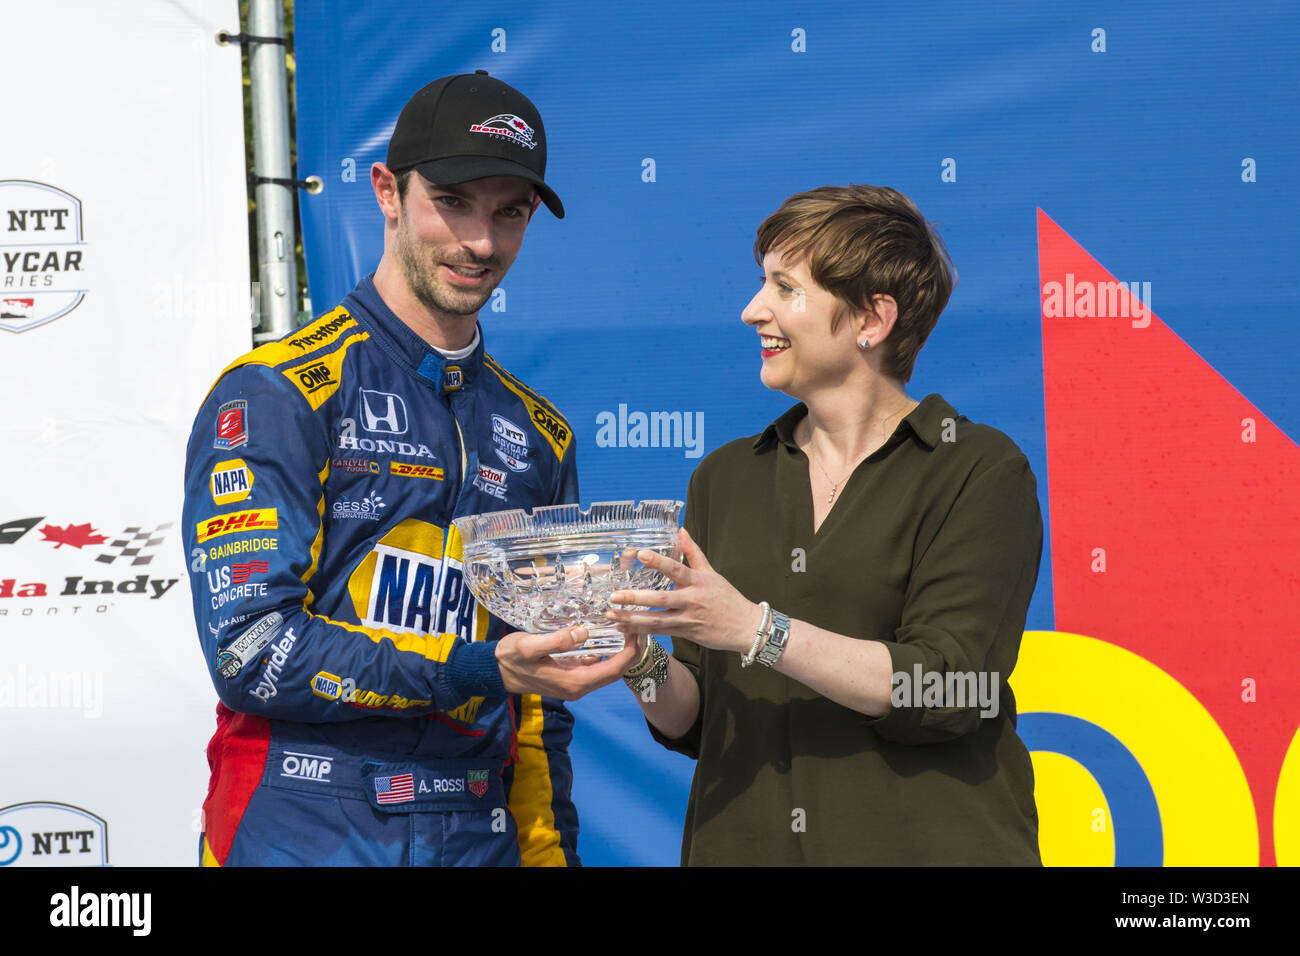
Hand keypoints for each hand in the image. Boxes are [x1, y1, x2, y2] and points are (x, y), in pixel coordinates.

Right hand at [495, 626, 641, 699]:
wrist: (495, 671)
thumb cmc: (510, 658)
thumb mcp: (529, 646)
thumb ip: (557, 641)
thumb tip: (583, 633)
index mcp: (573, 682)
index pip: (613, 670)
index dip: (630, 651)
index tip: (636, 630)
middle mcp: (578, 687)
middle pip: (615, 671)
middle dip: (630, 650)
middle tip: (636, 625)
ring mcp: (574, 684)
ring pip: (607, 669)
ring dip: (619, 651)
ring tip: (626, 626)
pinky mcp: (569, 677)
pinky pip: (595, 667)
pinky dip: (606, 652)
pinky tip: (608, 634)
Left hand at [605, 527, 761, 653]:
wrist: (744, 626)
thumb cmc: (726, 598)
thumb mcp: (711, 572)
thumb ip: (693, 552)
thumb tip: (681, 530)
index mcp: (698, 581)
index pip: (676, 569)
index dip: (659, 562)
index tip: (640, 554)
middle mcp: (691, 600)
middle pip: (661, 599)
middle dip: (635, 598)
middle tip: (614, 595)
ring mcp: (688, 618)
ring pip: (657, 619)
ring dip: (632, 618)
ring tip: (611, 614)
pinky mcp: (685, 633)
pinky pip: (660, 631)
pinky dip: (641, 630)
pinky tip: (624, 627)